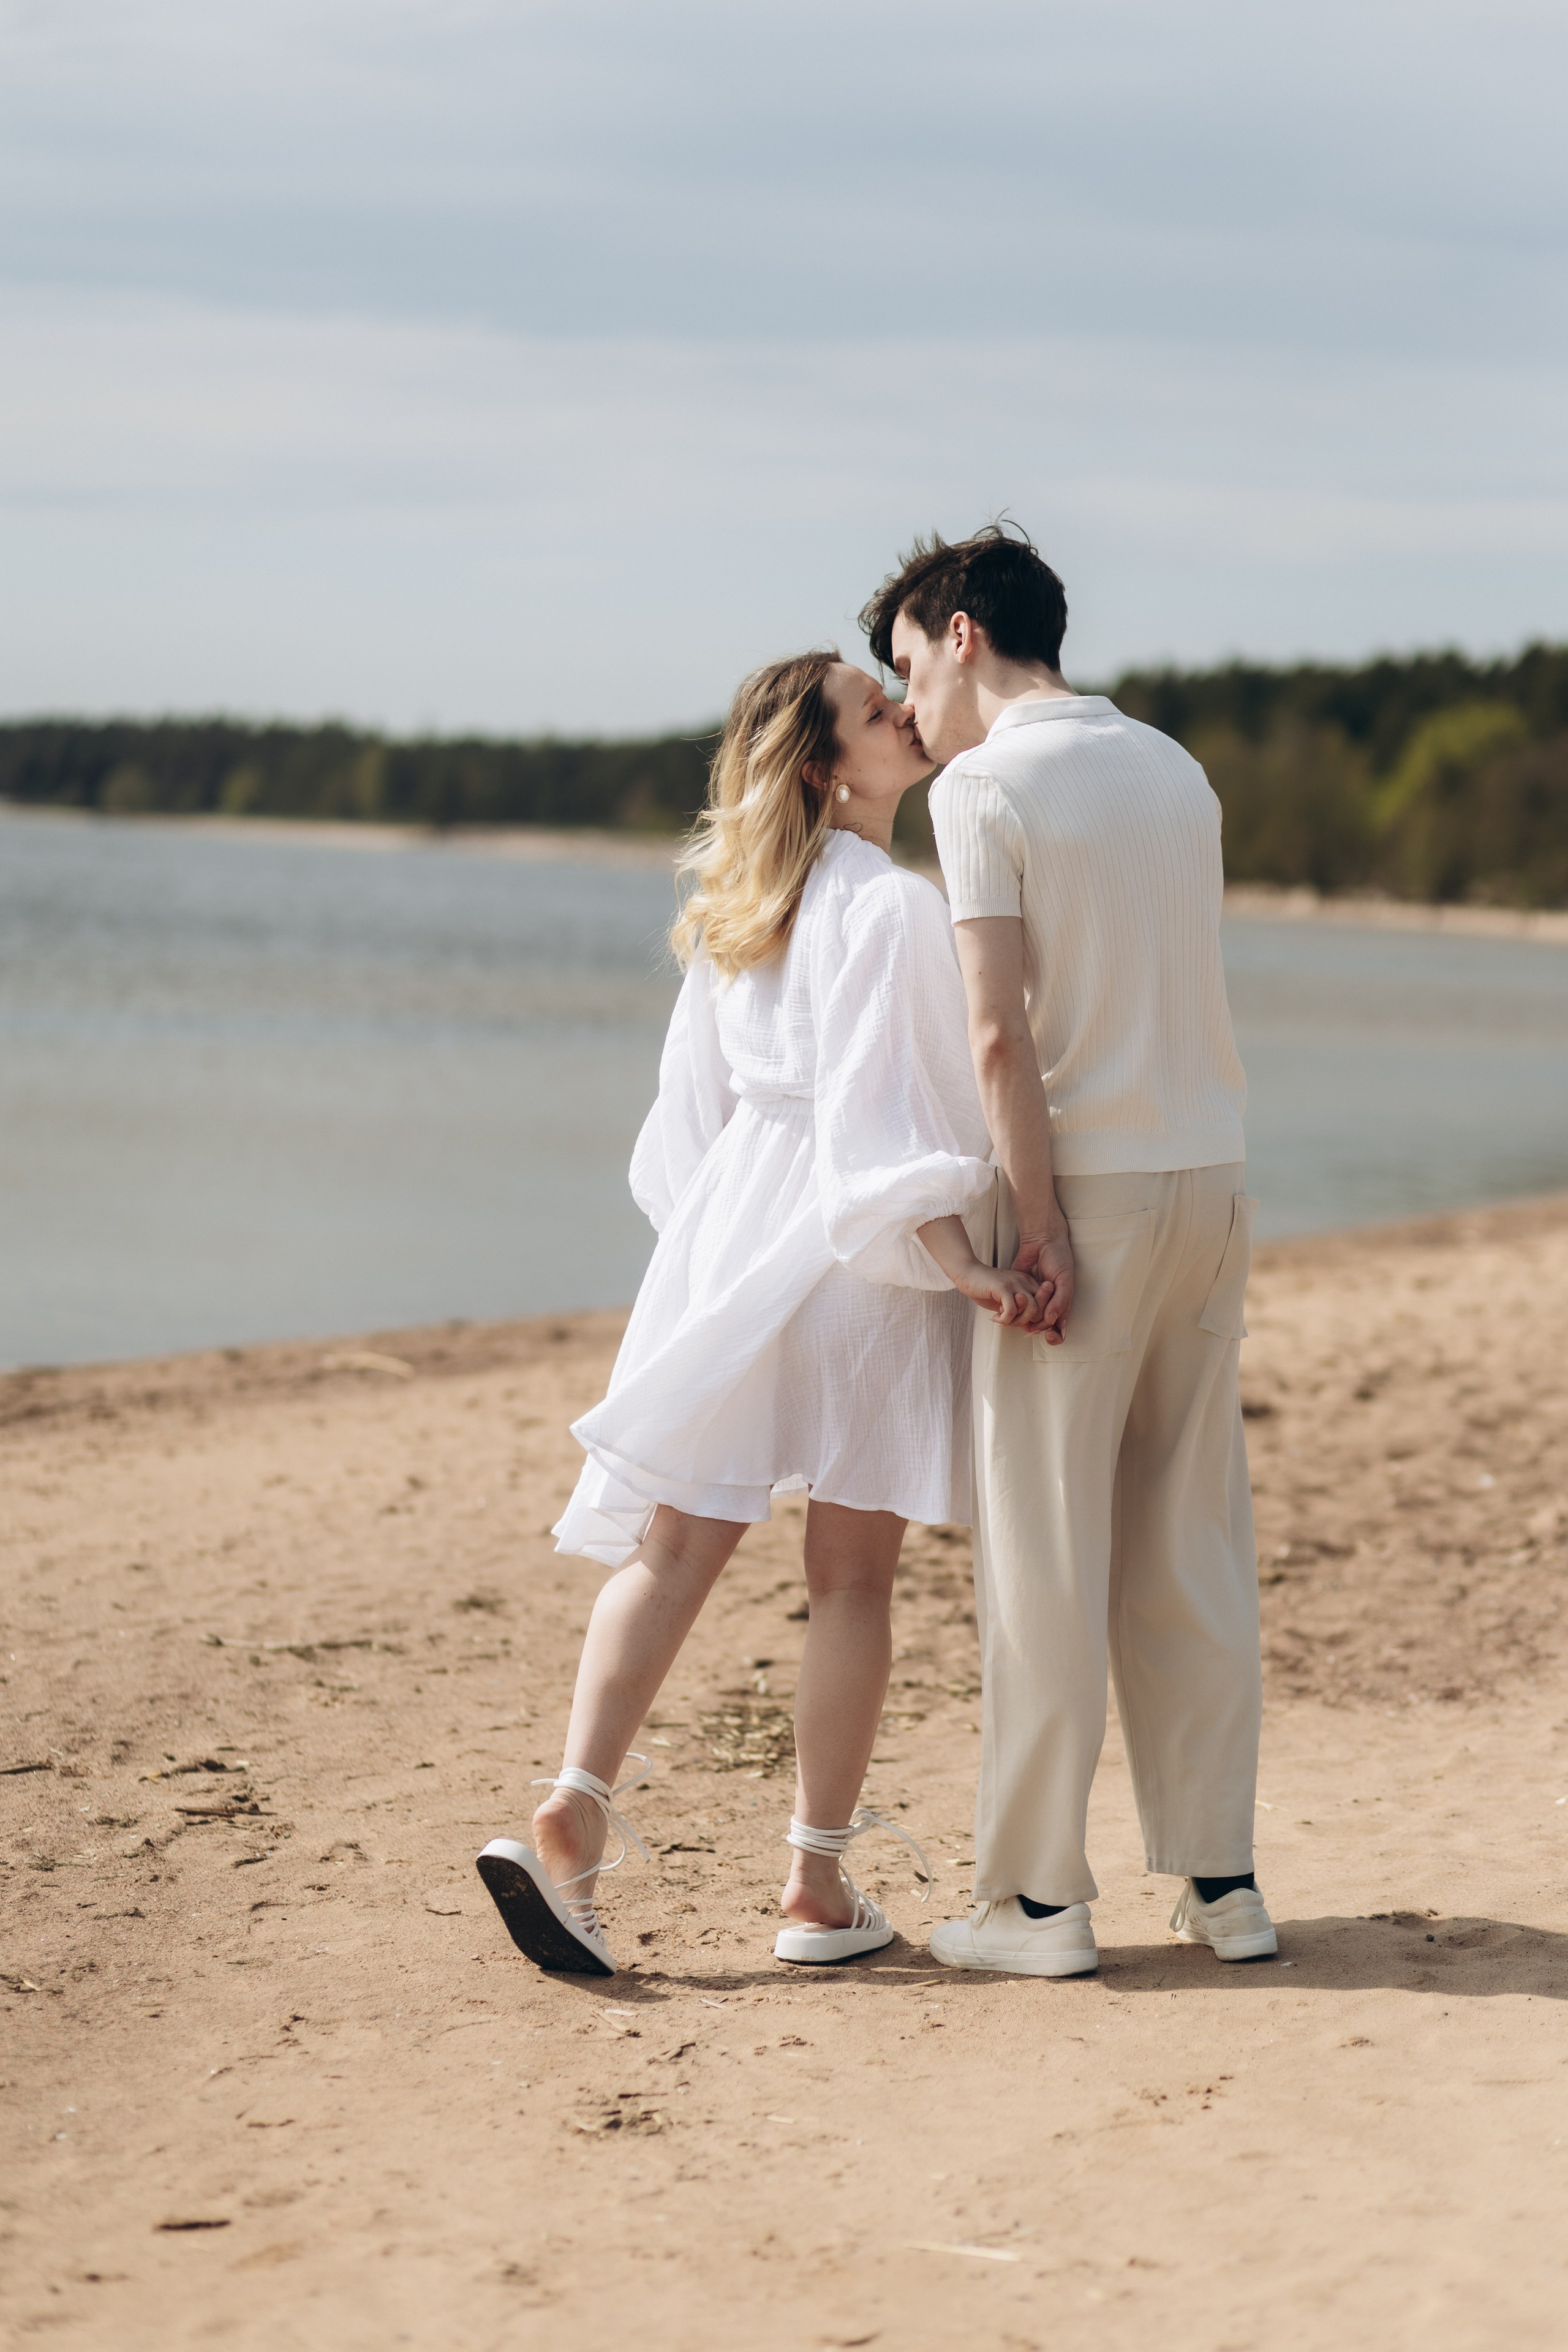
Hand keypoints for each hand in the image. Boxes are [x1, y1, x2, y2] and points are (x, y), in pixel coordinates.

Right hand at [954, 1262, 1045, 1327]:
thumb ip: (1020, 1312)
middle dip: (1026, 1322)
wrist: (967, 1274)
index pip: (1045, 1306)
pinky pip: (1012, 1311)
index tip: (1018, 1322)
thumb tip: (1031, 1329)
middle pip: (1041, 1309)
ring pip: (1030, 1310)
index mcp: (1029, 1283)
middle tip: (1010, 1322)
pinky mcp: (1003, 1287)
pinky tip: (996, 1317)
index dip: (1034, 1320)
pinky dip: (1004, 1320)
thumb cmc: (986, 1289)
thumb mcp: (1007, 1302)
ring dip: (1016, 1321)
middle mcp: (1026, 1281)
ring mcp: (1016, 1283)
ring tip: (1003, 1319)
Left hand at [1013, 1223, 1073, 1344]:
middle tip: (1032, 1318)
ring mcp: (1032, 1299)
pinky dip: (1011, 1311)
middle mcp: (1046, 1305)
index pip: (1058, 1329)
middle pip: (1040, 1326)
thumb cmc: (1059, 1259)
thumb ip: (1061, 1301)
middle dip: (1036, 1325)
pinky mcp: (1018, 1292)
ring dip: (1021, 1320)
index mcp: (1061, 1304)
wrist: (1042, 1241)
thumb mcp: (1064, 1280)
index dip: (1054, 1337)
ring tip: (1021, 1307)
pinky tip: (1007, 1309)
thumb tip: (1052, 1321)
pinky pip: (1014, 1308)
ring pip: (1026, 1320)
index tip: (1049, 1335)